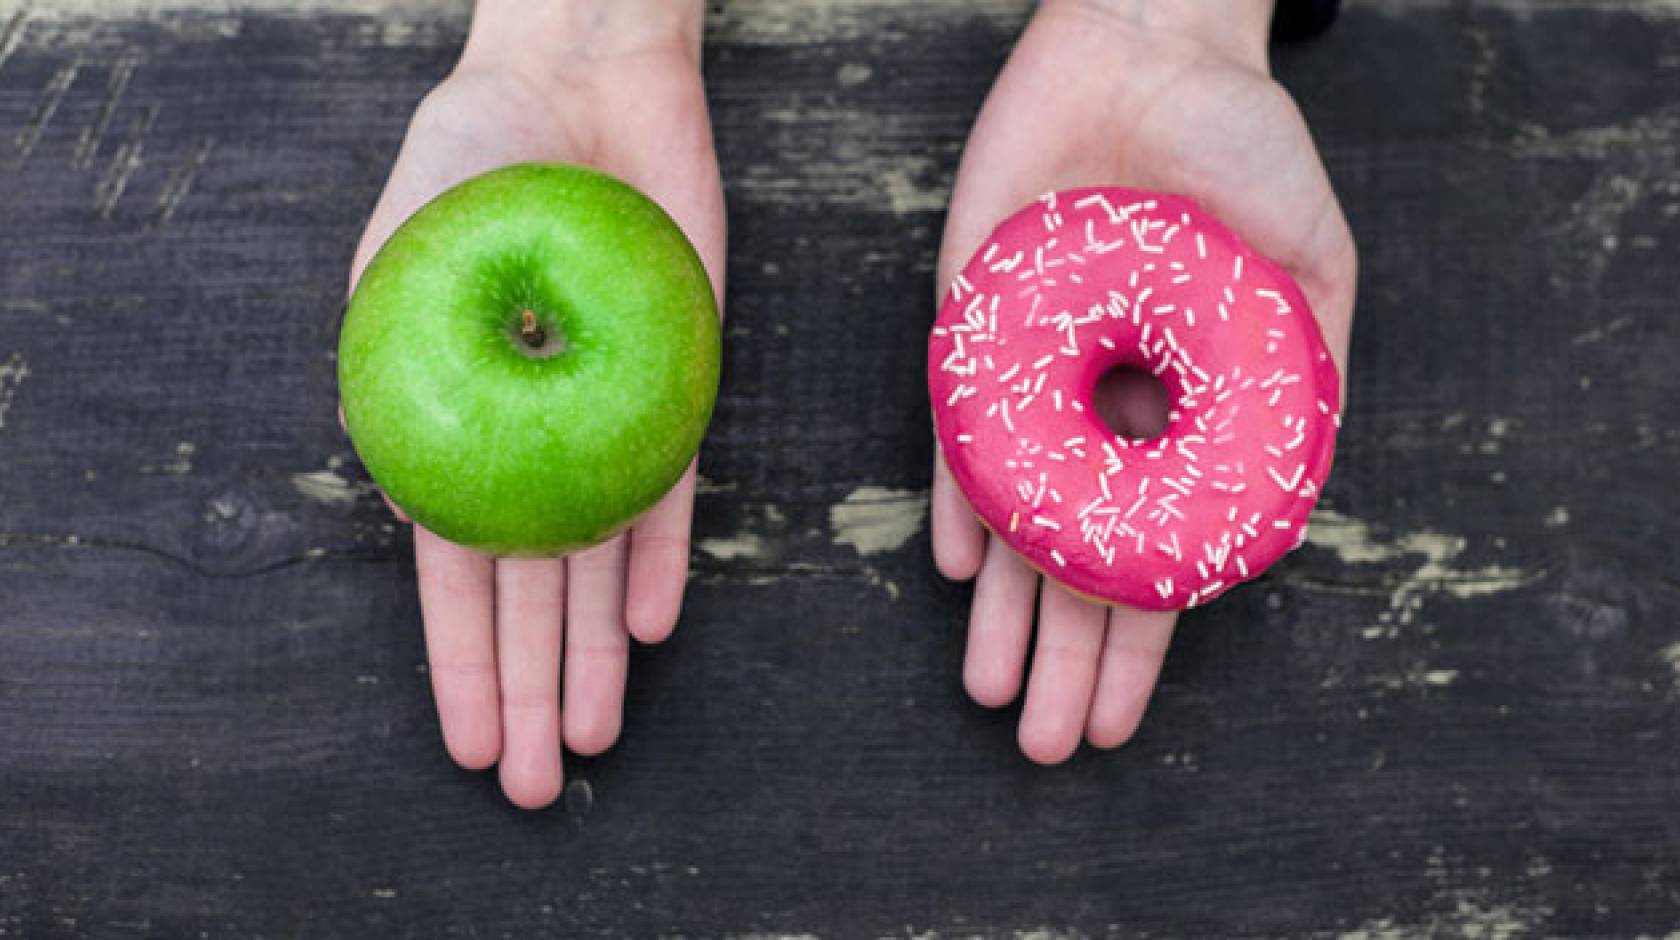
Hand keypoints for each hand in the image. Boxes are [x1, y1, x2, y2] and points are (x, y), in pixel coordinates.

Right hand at [344, 0, 723, 807]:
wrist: (583, 81)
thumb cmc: (473, 156)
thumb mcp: (405, 257)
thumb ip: (404, 367)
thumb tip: (405, 495)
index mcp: (452, 423)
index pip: (453, 569)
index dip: (461, 661)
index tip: (470, 741)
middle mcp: (531, 436)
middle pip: (530, 589)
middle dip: (530, 688)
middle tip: (538, 784)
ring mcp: (607, 417)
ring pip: (600, 561)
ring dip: (593, 652)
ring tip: (593, 736)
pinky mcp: (678, 385)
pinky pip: (671, 486)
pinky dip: (662, 555)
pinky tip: (648, 625)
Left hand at [933, 0, 1355, 763]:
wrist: (1149, 48)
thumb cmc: (1245, 147)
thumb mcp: (1313, 266)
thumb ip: (1305, 377)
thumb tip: (1287, 496)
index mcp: (1181, 414)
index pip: (1154, 553)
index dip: (1139, 642)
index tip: (1121, 719)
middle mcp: (1102, 412)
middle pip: (1077, 559)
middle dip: (1064, 655)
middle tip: (1046, 744)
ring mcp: (1034, 376)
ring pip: (1014, 515)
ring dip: (1004, 609)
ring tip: (994, 693)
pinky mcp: (972, 325)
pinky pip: (960, 429)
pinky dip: (960, 497)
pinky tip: (960, 569)